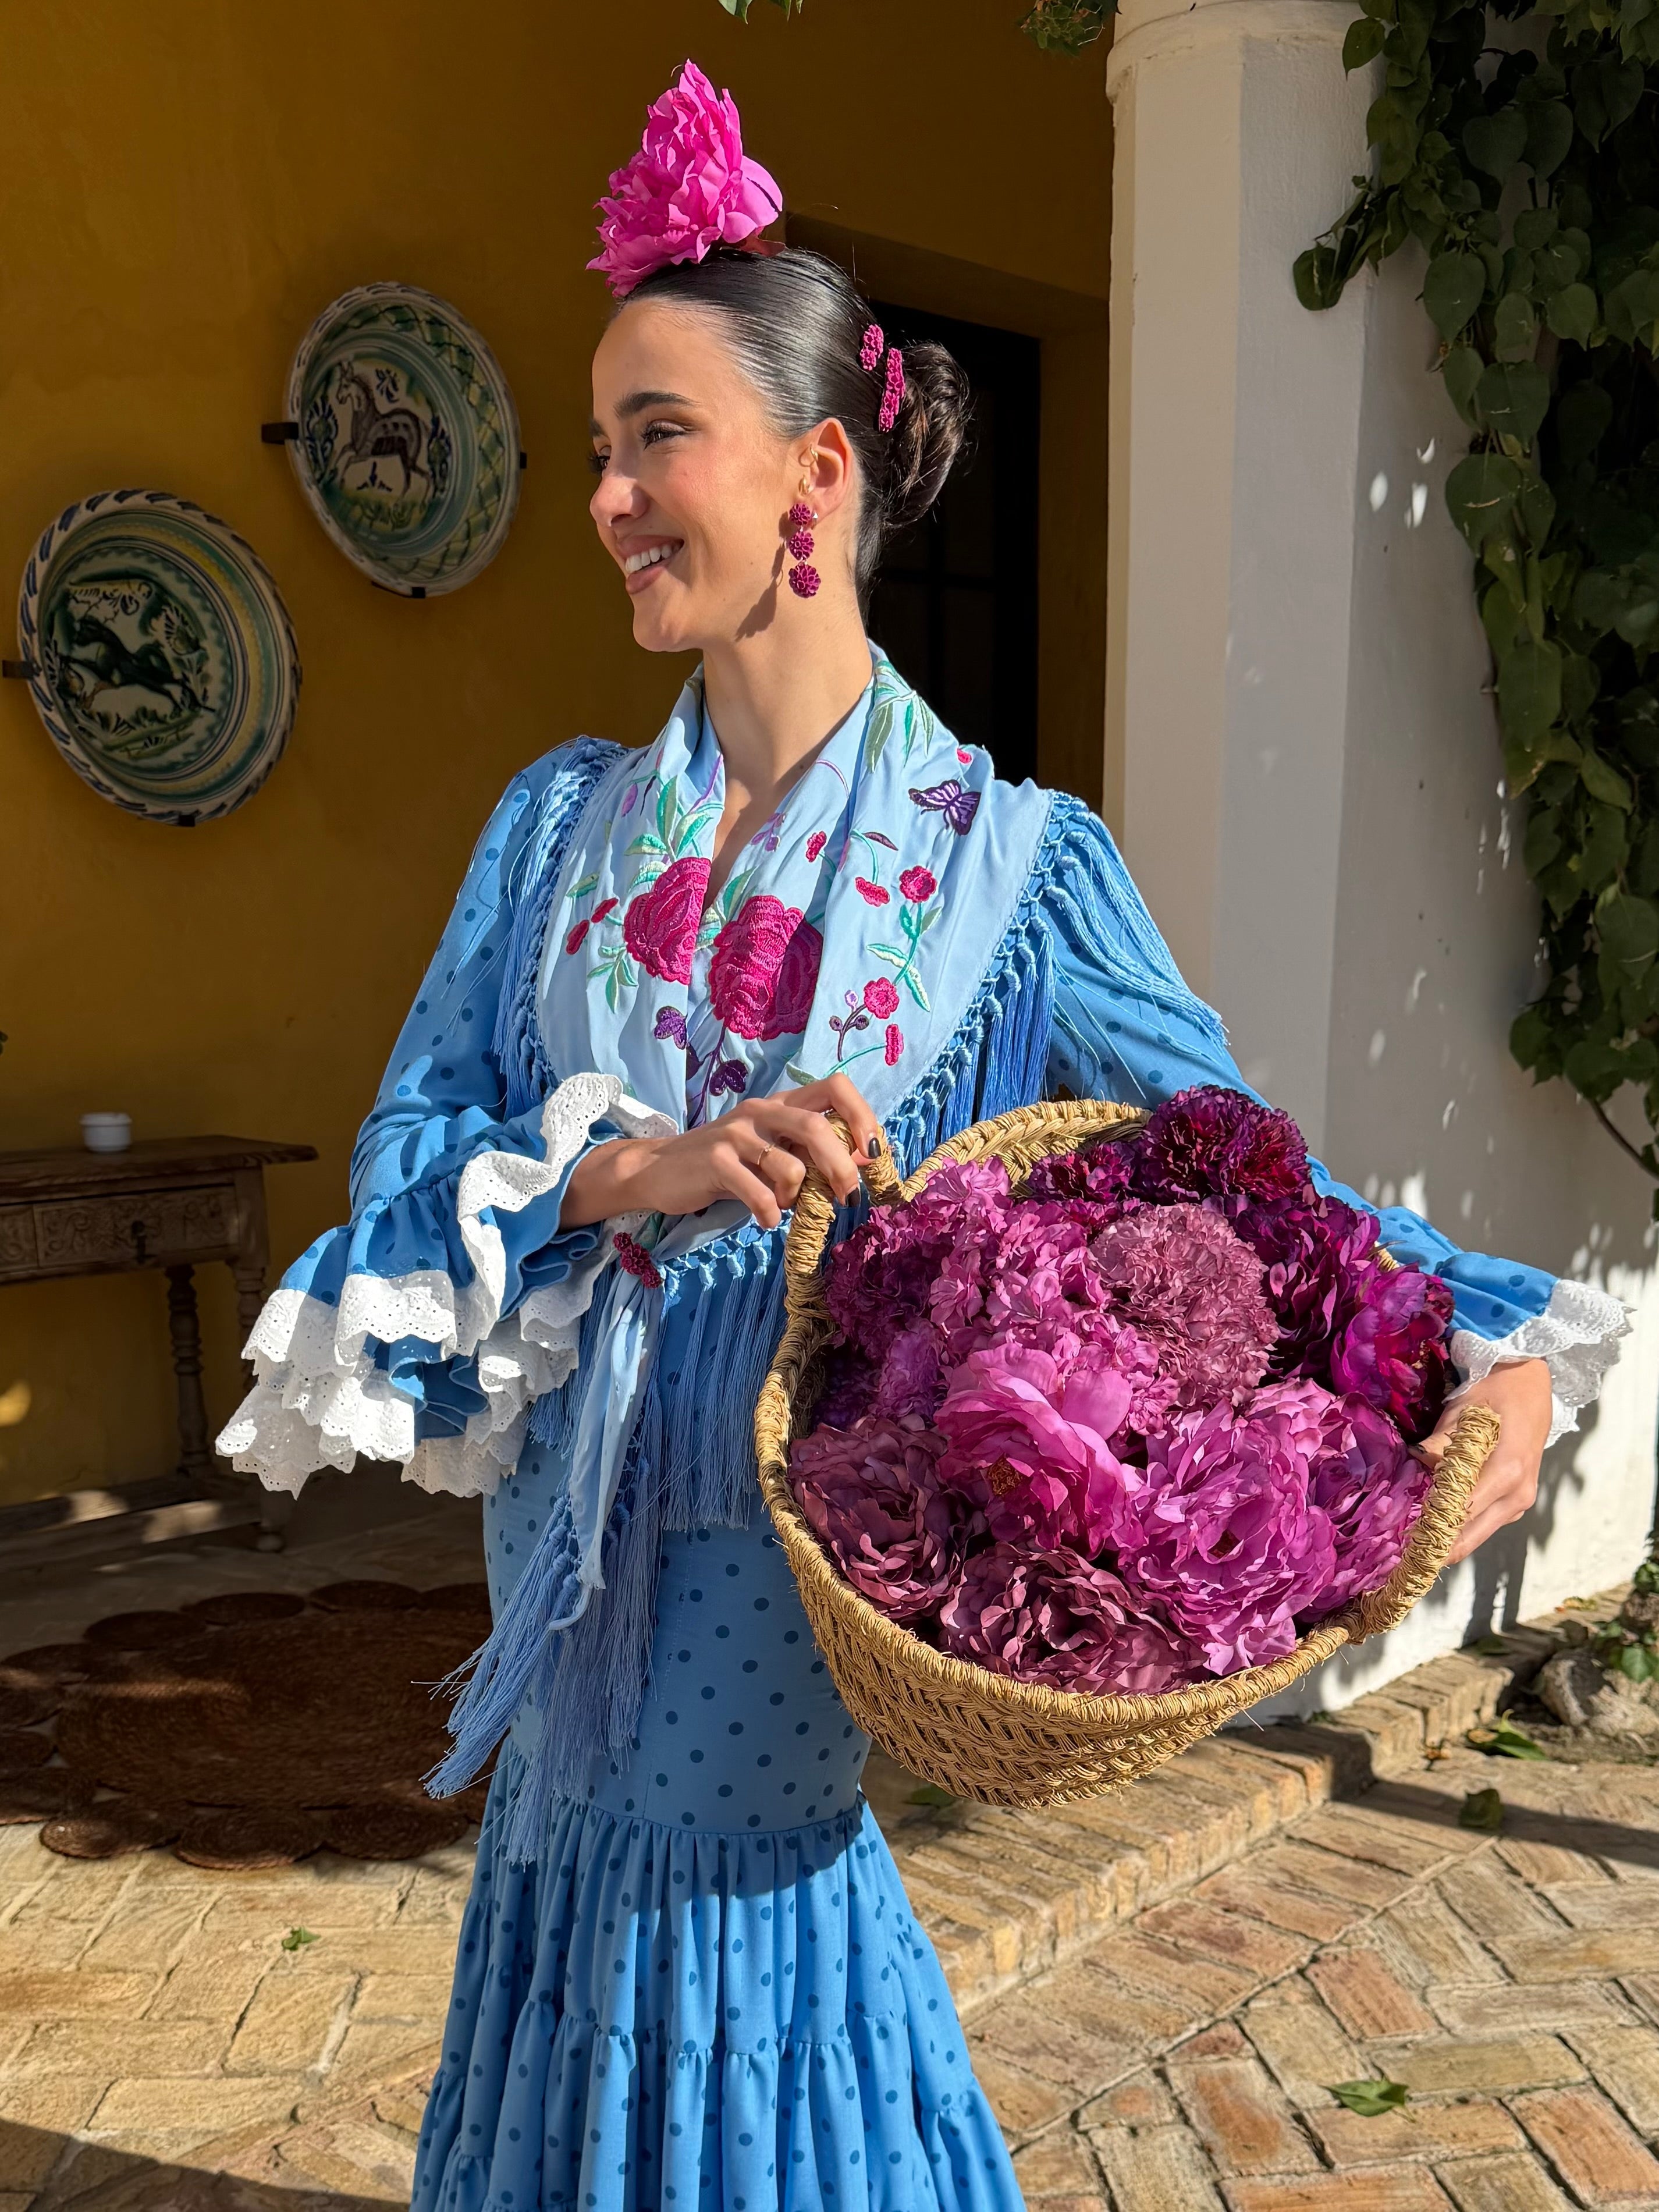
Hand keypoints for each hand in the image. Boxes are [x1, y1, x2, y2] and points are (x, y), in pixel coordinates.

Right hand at [560, 1074, 883, 1233]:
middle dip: (843, 1166)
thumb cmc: (728, 1165)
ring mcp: (737, 1133)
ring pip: (791, 1166)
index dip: (863, 1116)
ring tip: (782, 1205)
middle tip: (848, 1197)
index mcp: (783, 1103)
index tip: (871, 1154)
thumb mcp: (772, 1152)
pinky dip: (769, 1213)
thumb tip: (861, 1166)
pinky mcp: (716, 1161)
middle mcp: (762, 1110)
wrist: (660, 1170)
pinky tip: (762, 1219)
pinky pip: (759, 1193)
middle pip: (818, 1126)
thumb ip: (811, 1153)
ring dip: (797, 1197)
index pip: (836, 1087)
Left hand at [1421, 1357, 1553, 1563]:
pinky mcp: (1518, 1502)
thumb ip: (1442, 1442)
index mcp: (1506, 1471)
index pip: (1462, 1512)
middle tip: (1405, 1562)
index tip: (1406, 1546)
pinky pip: (1486, 1522)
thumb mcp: (1465, 1410)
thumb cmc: (1495, 1393)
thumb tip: (1418, 1460)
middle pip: (1471, 1536)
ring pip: (1478, 1534)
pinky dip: (1461, 1528)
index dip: (1432, 1529)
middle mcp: (1517, 1494)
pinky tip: (1434, 1528)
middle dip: (1438, 1549)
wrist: (1531, 1386)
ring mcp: (1521, 1501)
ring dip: (1448, 1541)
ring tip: (1413, 1548)